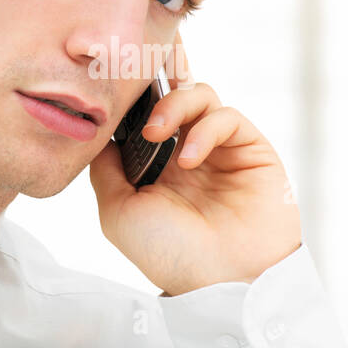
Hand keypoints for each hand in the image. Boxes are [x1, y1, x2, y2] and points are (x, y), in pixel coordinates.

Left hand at [89, 30, 301, 295]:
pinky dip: (204, 130)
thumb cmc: (170, 254)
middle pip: (172, 88)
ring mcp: (218, 147)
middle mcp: (185, 149)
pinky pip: (226, 116)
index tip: (109, 66)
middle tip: (134, 68)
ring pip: (198, 93)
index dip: (130, 88)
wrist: (224, 281)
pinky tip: (189, 159)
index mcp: (153, 163)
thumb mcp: (119, 212)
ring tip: (156, 133)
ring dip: (174, 105)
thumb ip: (106, 168)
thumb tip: (97, 130)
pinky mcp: (250, 147)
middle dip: (156, 67)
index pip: (141, 111)